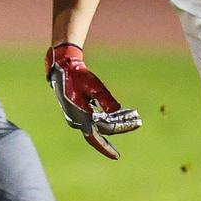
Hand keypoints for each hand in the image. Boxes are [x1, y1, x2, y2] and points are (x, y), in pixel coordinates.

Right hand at [45, 43, 141, 159]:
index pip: (104, 130)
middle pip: (105, 129)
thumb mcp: (93, 86)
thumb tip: (117, 111)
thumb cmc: (77, 76)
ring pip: (102, 124)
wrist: (62, 69)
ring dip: (117, 120)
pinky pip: (97, 119)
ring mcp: (78, 118)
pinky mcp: (80, 113)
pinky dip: (110, 116)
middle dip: (122, 126)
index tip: (133, 129)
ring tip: (133, 115)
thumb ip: (105, 99)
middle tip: (138, 121)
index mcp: (81, 117)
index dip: (120, 129)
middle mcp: (78, 121)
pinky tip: (122, 112)